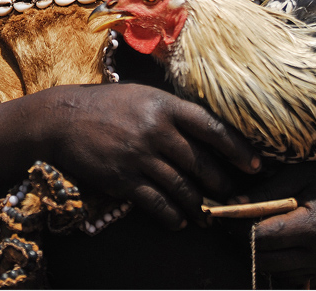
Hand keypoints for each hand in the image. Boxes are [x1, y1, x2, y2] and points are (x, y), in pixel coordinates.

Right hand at [47, 83, 260, 229]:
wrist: (61, 119)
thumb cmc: (104, 105)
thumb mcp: (140, 95)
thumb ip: (170, 109)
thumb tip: (203, 127)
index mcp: (163, 105)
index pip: (211, 127)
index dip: (237, 148)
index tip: (254, 164)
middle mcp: (155, 130)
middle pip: (201, 163)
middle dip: (223, 184)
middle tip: (236, 197)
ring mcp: (139, 156)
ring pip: (182, 188)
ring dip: (200, 206)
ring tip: (208, 216)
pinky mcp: (123, 179)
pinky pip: (157, 204)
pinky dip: (173, 217)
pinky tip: (179, 222)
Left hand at [223, 158, 315, 285]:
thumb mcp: (297, 175)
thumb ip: (265, 193)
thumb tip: (231, 205)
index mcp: (314, 227)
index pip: (263, 237)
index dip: (238, 228)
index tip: (224, 215)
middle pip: (265, 258)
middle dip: (243, 241)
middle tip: (232, 222)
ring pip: (273, 270)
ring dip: (256, 252)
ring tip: (249, 228)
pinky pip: (287, 274)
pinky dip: (273, 260)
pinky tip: (269, 240)